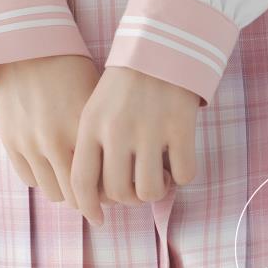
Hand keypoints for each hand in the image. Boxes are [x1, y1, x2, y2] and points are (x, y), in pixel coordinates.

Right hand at [0, 54, 100, 209]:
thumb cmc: (71, 71)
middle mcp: (54, 140)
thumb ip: (105, 139)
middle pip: (76, 195)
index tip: (114, 192)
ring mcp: (28, 143)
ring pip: (53, 193)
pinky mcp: (9, 142)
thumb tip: (119, 175)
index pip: (100, 183)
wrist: (28, 48)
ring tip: (75, 180)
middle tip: (97, 194)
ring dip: (66, 190)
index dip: (109, 194)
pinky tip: (52, 166)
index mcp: (82, 129)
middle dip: (89, 199)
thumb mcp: (95, 101)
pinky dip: (43, 178)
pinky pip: (30, 179)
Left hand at [71, 64, 200, 226]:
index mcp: (91, 126)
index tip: (98, 220)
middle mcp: (118, 130)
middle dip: (129, 199)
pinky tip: (178, 160)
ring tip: (160, 175)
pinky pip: (184, 174)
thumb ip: (92, 148)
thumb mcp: (96, 110)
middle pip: (119, 193)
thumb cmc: (125, 84)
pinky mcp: (181, 127)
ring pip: (150, 191)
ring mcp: (150, 129)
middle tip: (137, 187)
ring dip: (157, 191)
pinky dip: (183, 175)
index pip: (82, 182)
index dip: (88, 208)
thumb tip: (97, 197)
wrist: (162, 47)